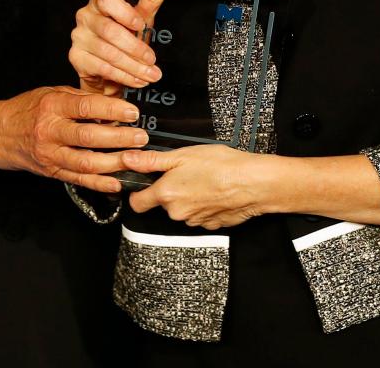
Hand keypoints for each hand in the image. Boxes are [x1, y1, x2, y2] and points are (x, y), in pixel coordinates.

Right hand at [0, 86, 148, 192]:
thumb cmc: (27, 109)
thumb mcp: (51, 94)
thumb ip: (80, 98)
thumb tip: (112, 103)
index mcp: (51, 107)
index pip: (85, 107)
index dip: (111, 109)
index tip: (132, 111)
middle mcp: (49, 131)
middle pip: (88, 137)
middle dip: (119, 138)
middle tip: (140, 137)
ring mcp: (50, 154)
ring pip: (85, 162)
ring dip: (113, 162)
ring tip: (134, 159)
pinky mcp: (51, 171)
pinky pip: (78, 179)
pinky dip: (99, 183)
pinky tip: (117, 182)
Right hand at [69, 0, 168, 93]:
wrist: (109, 67)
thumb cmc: (124, 36)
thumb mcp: (140, 17)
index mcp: (99, 2)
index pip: (107, 0)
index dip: (125, 13)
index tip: (142, 24)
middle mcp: (85, 16)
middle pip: (109, 31)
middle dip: (135, 48)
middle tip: (152, 60)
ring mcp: (79, 37)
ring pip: (108, 53)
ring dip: (133, 66)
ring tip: (150, 74)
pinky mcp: (76, 57)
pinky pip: (102, 68)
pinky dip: (123, 76)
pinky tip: (136, 80)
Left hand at [121, 145, 273, 228]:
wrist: (252, 182)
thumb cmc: (220, 165)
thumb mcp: (182, 154)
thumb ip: (151, 160)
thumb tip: (127, 159)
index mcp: (166, 195)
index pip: (137, 203)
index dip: (139, 191)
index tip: (146, 182)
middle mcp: (177, 212)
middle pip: (163, 204)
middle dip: (170, 189)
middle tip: (186, 171)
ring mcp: (194, 221)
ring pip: (182, 209)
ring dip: (188, 196)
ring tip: (203, 178)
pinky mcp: (211, 225)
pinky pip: (199, 214)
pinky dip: (203, 204)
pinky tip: (214, 190)